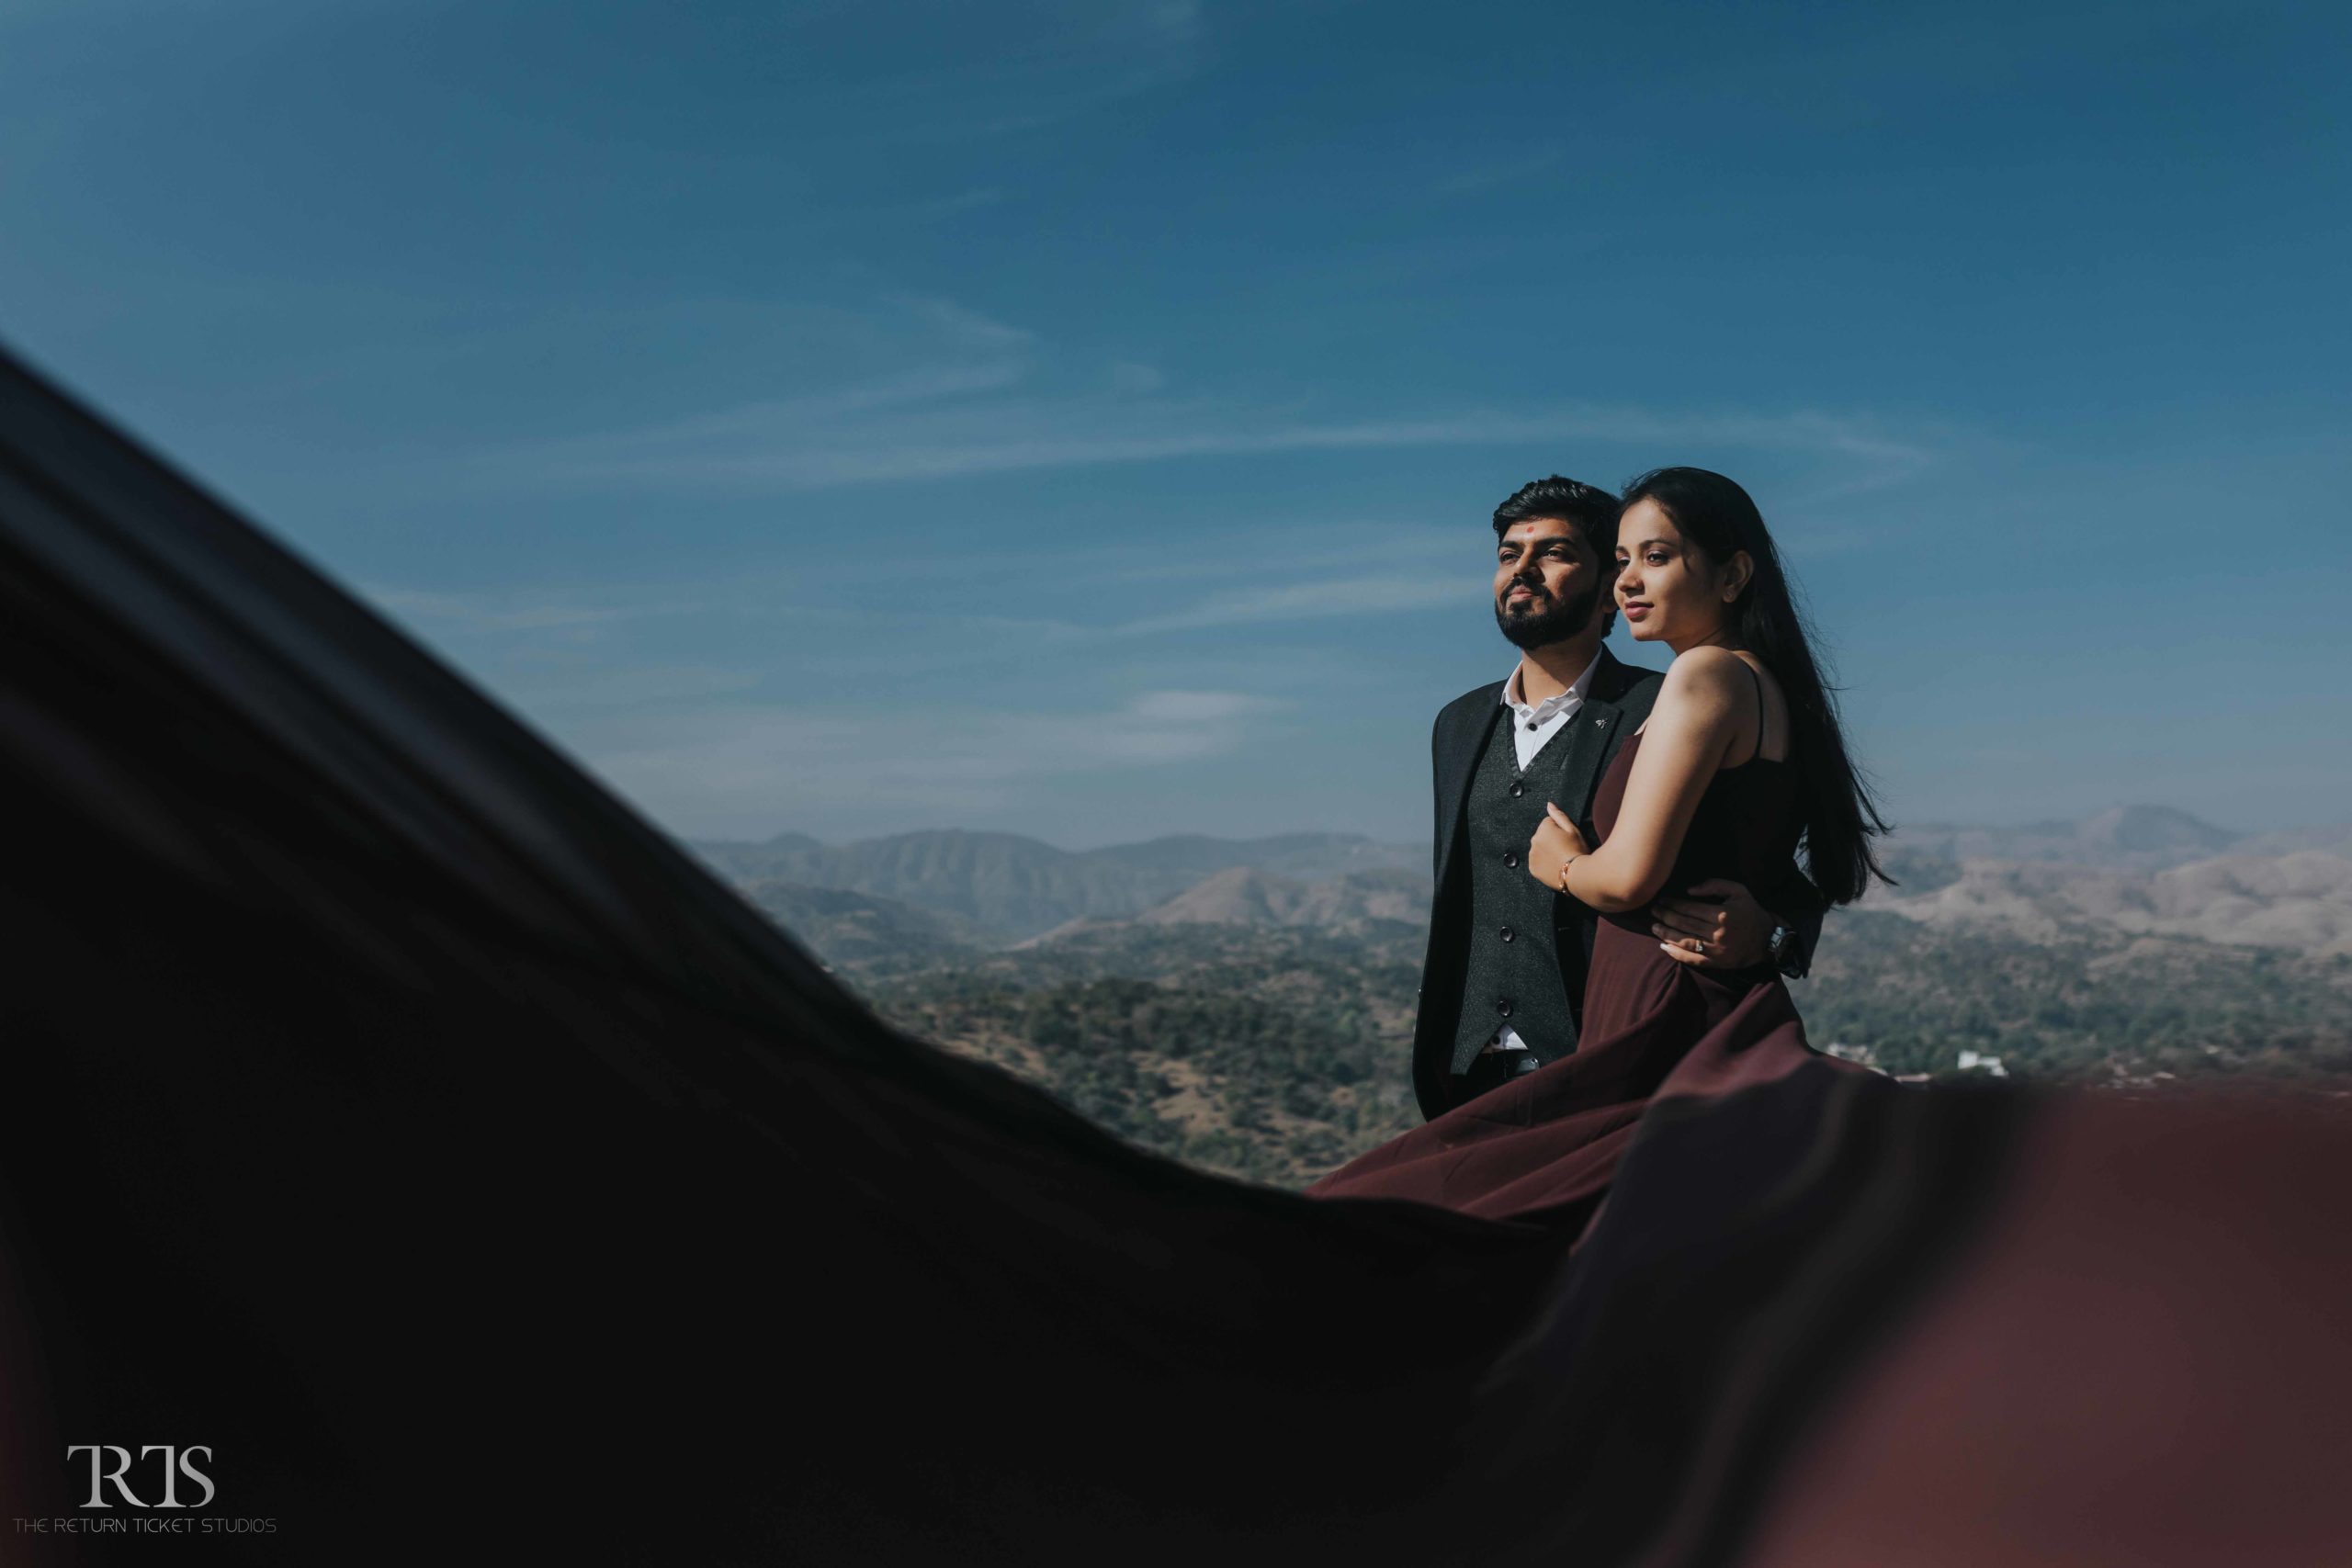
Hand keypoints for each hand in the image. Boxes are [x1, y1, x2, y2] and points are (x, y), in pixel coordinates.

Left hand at [1528, 803, 1591, 892]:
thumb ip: (1558, 815)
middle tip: (1564, 849)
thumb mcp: (1572, 829)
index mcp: (1543, 828)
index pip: (1549, 823)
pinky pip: (1536, 862)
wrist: (1577, 874)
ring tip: (1560, 859)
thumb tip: (1549, 804)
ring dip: (1546, 851)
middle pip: (1542, 835)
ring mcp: (1532, 855)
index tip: (1567, 839)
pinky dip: (1543, 863)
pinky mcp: (1532, 868)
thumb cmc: (1577, 850)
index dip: (1560, 830)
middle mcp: (1534, 840)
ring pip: (1538, 848)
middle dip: (1550, 839)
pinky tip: (1554, 866)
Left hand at [1650, 877, 1773, 968]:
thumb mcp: (1738, 891)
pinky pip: (1692, 959)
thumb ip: (1714, 885)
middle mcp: (1716, 933)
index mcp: (1721, 914)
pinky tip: (1664, 947)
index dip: (1672, 904)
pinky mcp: (1716, 962)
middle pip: (1683, 924)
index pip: (1689, 909)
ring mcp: (1716, 950)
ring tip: (1655, 927)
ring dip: (1666, 934)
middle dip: (1665, 916)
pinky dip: (1676, 954)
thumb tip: (1689, 891)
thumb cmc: (1751, 912)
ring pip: (1684, 941)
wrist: (1769, 939)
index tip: (1661, 900)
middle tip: (1653, 911)